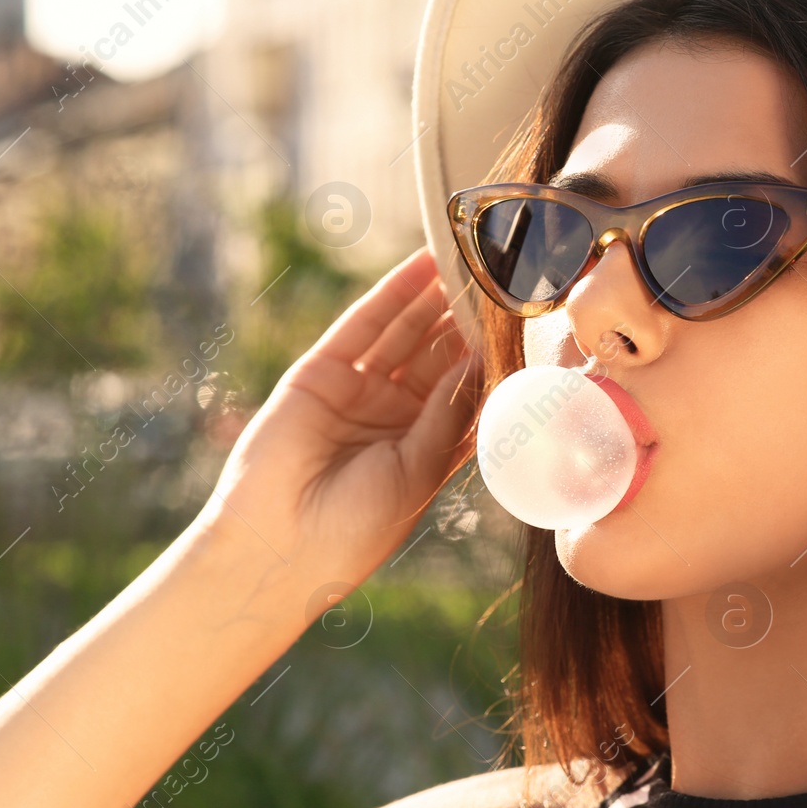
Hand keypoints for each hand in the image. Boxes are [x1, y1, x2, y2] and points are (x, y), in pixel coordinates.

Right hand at [197, 246, 481, 585]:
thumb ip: (447, 411)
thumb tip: (481, 357)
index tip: (526, 324)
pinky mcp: (322, 372)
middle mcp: (393, 415)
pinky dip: (395, 293)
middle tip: (507, 277)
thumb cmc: (356, 528)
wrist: (280, 547)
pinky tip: (425, 265)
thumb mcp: (419, 469)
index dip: (491, 357)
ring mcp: (357, 392)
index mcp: (424, 447)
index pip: (464, 390)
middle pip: (438, 355)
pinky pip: (365, 324)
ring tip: (474, 259)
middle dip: (468, 319)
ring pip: (405, 333)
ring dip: (437, 297)